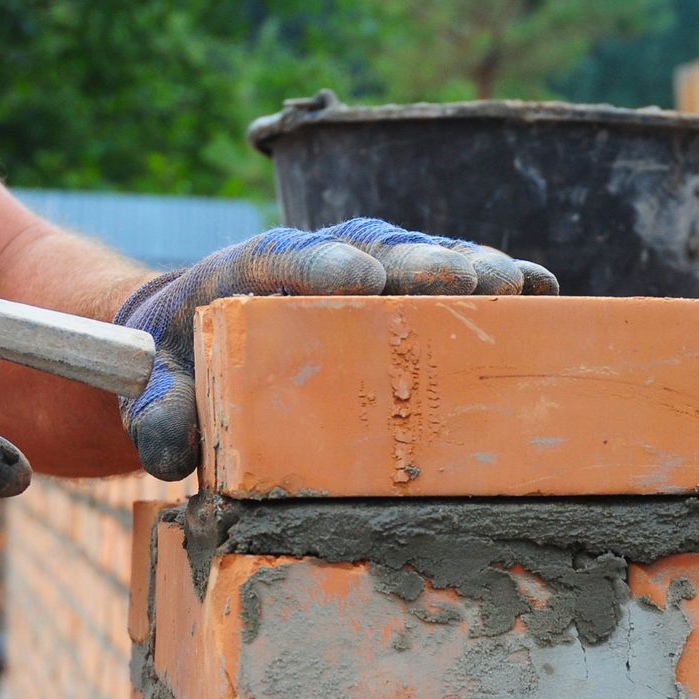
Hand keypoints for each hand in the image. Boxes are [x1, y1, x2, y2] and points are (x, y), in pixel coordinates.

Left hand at [114, 217, 559, 480]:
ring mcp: (367, 270)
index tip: (360, 276)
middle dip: (423, 262)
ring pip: (422, 258)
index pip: (285, 257)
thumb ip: (155, 412)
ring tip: (521, 287)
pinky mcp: (402, 292)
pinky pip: (451, 281)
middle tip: (470, 281)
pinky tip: (546, 292)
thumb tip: (170, 451)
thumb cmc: (177, 358)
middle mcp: (319, 258)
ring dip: (472, 268)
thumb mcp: (152, 384)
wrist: (193, 333)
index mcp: (249, 270)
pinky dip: (498, 284)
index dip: (323, 264)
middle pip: (375, 248)